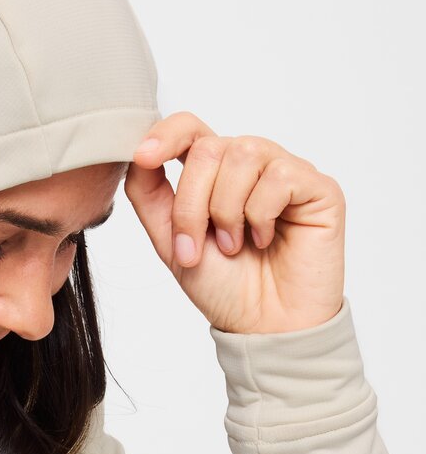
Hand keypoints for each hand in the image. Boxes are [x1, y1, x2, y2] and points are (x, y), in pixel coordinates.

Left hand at [124, 111, 345, 333]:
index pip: (190, 128)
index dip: (165, 134)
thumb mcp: (170, 240)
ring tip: (236, 246)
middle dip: (192, 204)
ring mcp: (285, 172)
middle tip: (197, 248)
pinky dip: (262, 216)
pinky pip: (279, 178)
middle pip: (208, 148)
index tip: (143, 156)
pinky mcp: (318, 187)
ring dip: (227, 212)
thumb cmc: (223, 286)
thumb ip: (149, 194)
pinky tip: (267, 239)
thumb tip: (136, 151)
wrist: (263, 325)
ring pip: (242, 156)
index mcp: (215, 173)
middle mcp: (250, 164)